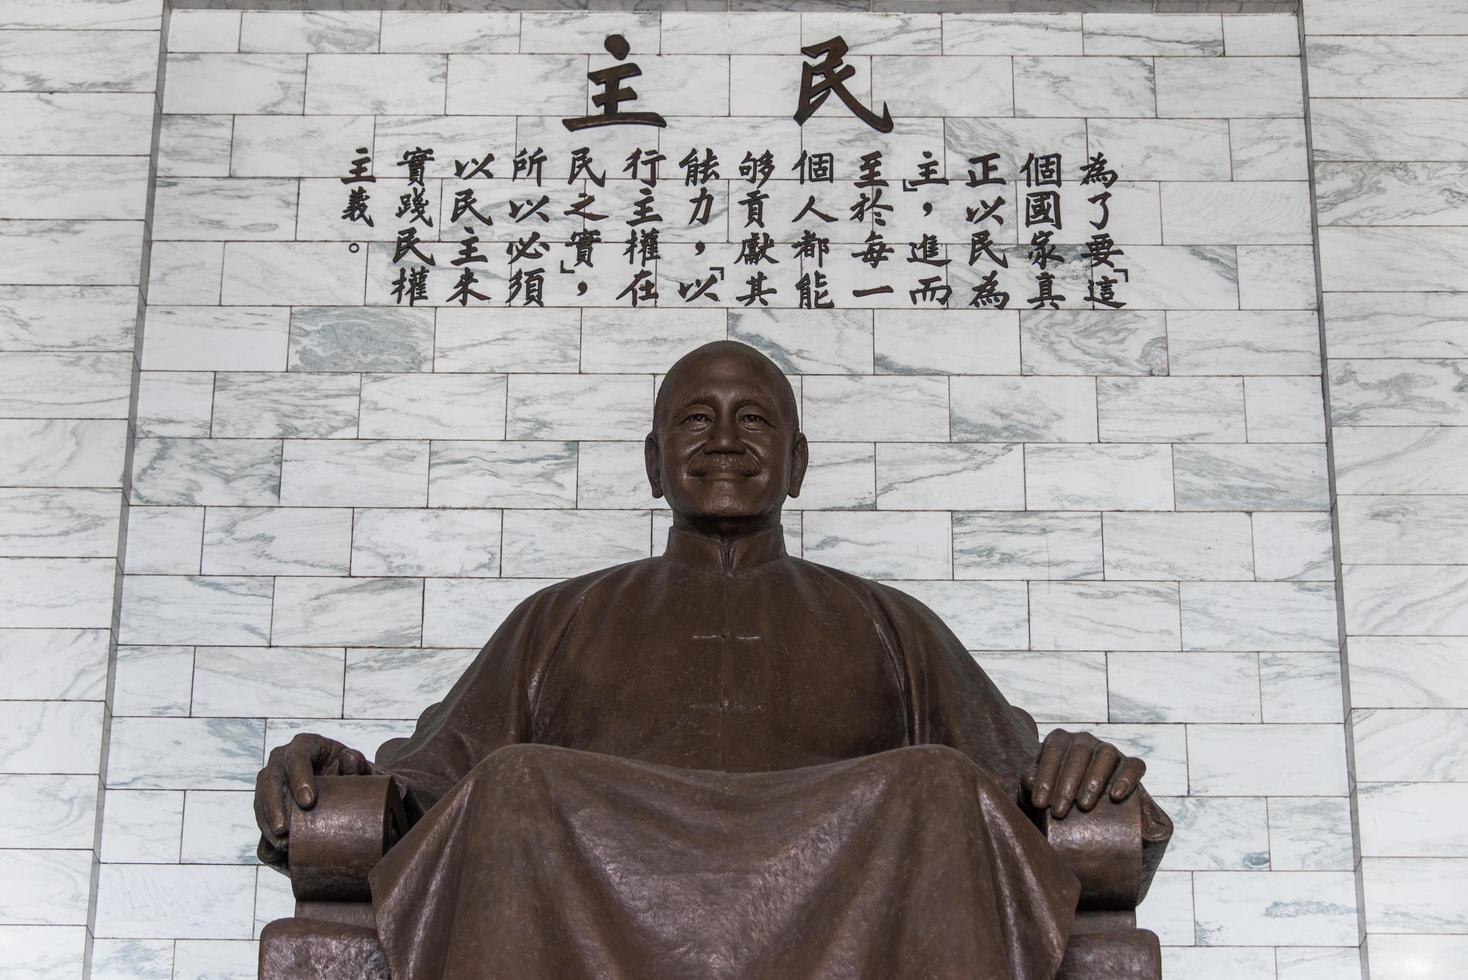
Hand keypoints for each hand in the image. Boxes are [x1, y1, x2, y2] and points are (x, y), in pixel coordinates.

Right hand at [254, 733, 373, 867]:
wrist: (349, 788)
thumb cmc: (356, 774)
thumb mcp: (364, 769)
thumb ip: (364, 768)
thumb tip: (359, 765)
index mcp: (307, 744)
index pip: (297, 756)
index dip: (299, 777)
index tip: (309, 802)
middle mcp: (283, 759)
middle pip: (270, 778)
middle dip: (274, 805)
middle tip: (285, 830)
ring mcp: (273, 781)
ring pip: (260, 799)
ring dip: (267, 823)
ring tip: (282, 844)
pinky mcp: (269, 804)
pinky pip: (261, 818)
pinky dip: (265, 834)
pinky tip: (275, 850)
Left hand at [1022, 729, 1144, 818]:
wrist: (1079, 808)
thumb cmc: (1053, 796)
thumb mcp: (1037, 790)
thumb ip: (1029, 783)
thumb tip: (1030, 780)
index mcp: (1059, 740)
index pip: (1053, 750)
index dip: (1045, 776)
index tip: (1040, 804)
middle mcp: (1084, 740)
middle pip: (1079, 753)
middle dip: (1067, 783)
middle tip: (1059, 812)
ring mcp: (1108, 749)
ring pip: (1106, 755)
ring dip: (1094, 780)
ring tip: (1083, 806)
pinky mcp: (1129, 763)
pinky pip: (1134, 765)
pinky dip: (1127, 778)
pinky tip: (1116, 796)